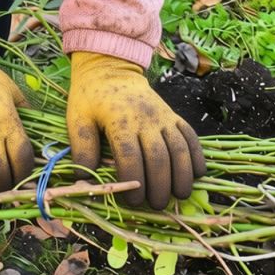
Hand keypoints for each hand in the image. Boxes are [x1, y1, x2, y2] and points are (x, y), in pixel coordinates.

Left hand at [67, 51, 204, 208]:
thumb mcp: (77, 119)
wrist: (110, 69)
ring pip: (180, 149)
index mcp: (120, 122)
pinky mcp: (174, 115)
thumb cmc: (90, 97)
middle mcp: (146, 120)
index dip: (133, 183)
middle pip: (159, 158)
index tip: (132, 201)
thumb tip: (83, 180)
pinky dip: (196, 157)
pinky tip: (195, 174)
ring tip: (179, 195)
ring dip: (182, 176)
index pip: (131, 158)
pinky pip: (191, 137)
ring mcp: (163, 117)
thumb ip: (82, 149)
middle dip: (160, 186)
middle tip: (156, 205)